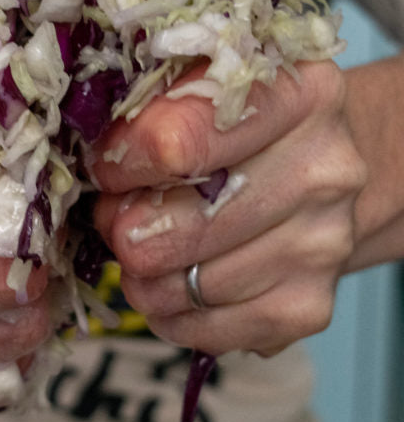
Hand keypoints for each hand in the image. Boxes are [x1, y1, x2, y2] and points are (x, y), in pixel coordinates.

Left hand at [90, 60, 365, 356]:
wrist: (313, 175)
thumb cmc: (236, 128)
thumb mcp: (198, 90)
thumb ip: (148, 110)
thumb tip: (95, 170)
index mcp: (298, 94)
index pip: (180, 143)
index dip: (124, 163)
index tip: (108, 168)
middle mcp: (326, 170)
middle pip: (184, 226)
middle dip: (128, 229)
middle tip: (119, 219)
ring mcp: (323, 244)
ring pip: (187, 288)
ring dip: (145, 278)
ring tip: (148, 251)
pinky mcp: (308, 307)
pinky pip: (204, 331)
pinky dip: (171, 314)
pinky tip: (177, 284)